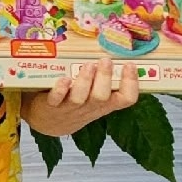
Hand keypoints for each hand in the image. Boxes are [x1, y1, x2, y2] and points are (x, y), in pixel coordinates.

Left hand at [23, 59, 141, 135]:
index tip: (130, 65)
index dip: (131, 84)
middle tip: (106, 60)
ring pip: (80, 97)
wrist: (50, 123)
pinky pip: (56, 99)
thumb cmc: (77, 105)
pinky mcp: (51, 106)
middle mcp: (90, 107)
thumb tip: (116, 57)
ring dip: (85, 81)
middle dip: (105, 78)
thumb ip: (104, 82)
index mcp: (105, 104)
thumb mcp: (95, 98)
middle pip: (102, 97)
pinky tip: (65, 79)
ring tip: (87, 65)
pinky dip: (60, 89)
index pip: (126, 99)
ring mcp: (70, 108)